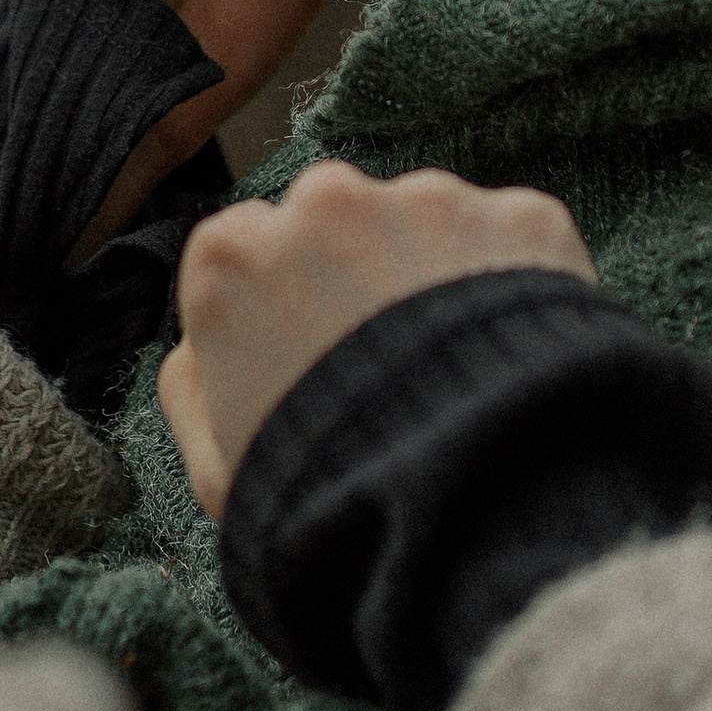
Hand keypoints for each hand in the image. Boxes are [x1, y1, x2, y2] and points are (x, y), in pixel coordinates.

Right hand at [159, 160, 596, 518]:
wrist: (473, 509)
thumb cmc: (331, 498)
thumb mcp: (217, 467)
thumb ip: (190, 387)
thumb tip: (195, 346)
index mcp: (233, 255)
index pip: (247, 249)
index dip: (279, 306)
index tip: (309, 356)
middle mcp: (326, 202)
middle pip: (336, 222)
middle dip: (358, 273)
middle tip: (391, 366)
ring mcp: (429, 201)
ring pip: (427, 224)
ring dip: (438, 277)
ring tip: (458, 375)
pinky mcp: (521, 216)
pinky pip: (513, 242)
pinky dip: (520, 287)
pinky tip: (518, 363)